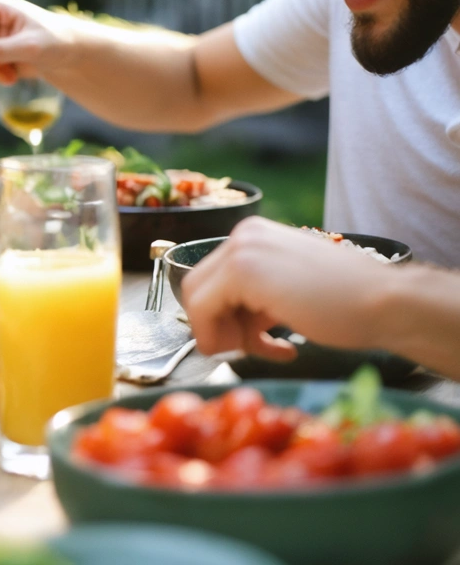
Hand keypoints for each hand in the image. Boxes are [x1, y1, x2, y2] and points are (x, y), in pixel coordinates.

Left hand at [181, 217, 389, 360]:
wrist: (388, 303)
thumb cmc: (348, 302)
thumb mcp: (288, 290)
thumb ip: (253, 297)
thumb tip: (222, 323)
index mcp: (254, 235)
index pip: (210, 279)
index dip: (219, 316)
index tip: (245, 339)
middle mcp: (243, 235)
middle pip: (198, 289)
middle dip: (217, 326)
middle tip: (247, 347)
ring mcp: (241, 249)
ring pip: (197, 301)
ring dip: (225, 336)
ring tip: (266, 347)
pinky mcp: (242, 270)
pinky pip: (204, 311)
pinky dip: (229, 340)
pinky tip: (282, 350)